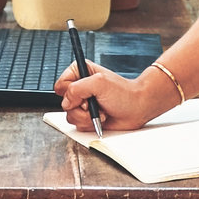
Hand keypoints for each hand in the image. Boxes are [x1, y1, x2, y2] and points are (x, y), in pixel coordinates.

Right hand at [54, 60, 178, 132]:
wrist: (138, 108)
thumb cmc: (124, 93)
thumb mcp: (99, 83)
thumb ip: (77, 89)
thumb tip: (66, 101)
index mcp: (80, 73)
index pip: (60, 85)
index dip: (70, 92)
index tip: (84, 94)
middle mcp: (79, 88)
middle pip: (64, 103)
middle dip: (80, 107)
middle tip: (94, 103)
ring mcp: (83, 104)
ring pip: (70, 116)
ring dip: (87, 117)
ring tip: (101, 111)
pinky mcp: (87, 117)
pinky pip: (78, 125)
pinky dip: (90, 124)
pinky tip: (102, 118)